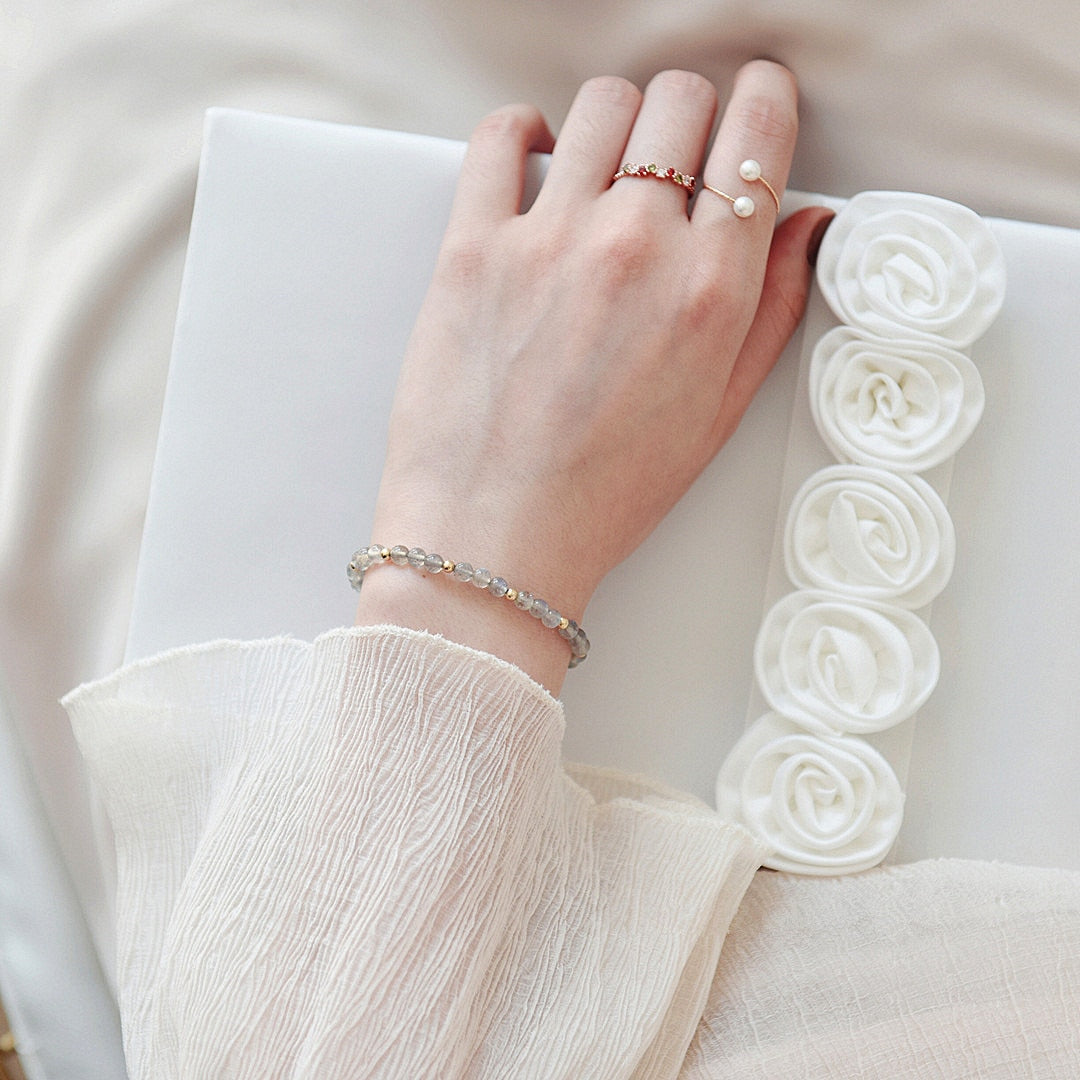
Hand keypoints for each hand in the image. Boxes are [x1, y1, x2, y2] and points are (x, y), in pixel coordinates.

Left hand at [357, 61, 832, 692]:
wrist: (495, 537)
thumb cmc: (603, 493)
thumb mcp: (718, 415)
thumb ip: (773, 308)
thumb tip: (806, 223)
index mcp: (709, 290)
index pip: (757, 136)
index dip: (763, 102)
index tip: (754, 103)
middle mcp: (636, 248)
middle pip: (681, 102)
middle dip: (690, 116)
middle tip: (674, 158)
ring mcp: (550, 240)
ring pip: (602, 104)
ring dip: (616, 123)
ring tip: (605, 170)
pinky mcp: (474, 247)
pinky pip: (502, 137)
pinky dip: (524, 132)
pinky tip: (537, 162)